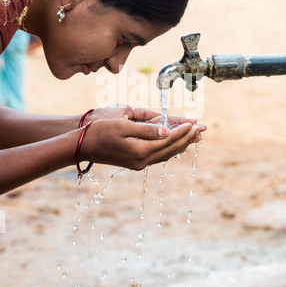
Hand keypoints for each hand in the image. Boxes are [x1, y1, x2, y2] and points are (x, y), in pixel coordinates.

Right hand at [80, 119, 205, 170]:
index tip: (194, 123)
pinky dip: (169, 149)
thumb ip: (146, 130)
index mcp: (140, 151)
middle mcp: (142, 161)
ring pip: (166, 155)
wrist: (82, 146)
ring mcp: (138, 164)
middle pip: (170, 150)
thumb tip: (166, 132)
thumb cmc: (100, 132)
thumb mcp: (123, 126)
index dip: (182, 132)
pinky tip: (174, 145)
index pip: (168, 141)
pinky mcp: (135, 163)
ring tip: (194, 138)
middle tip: (201, 130)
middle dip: (187, 139)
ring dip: (180, 145)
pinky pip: (158, 156)